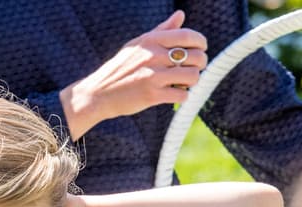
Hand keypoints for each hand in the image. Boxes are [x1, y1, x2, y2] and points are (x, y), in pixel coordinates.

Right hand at [62, 11, 207, 138]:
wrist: (100, 92)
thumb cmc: (122, 67)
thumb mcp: (139, 44)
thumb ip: (162, 30)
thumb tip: (181, 14)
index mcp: (151, 40)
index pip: (188, 36)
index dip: (201, 43)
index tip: (201, 49)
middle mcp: (153, 55)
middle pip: (196, 57)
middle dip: (200, 64)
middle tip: (193, 69)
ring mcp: (153, 75)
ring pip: (193, 76)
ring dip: (192, 81)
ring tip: (183, 82)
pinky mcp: (152, 95)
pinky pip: (182, 95)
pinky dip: (182, 96)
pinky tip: (173, 93)